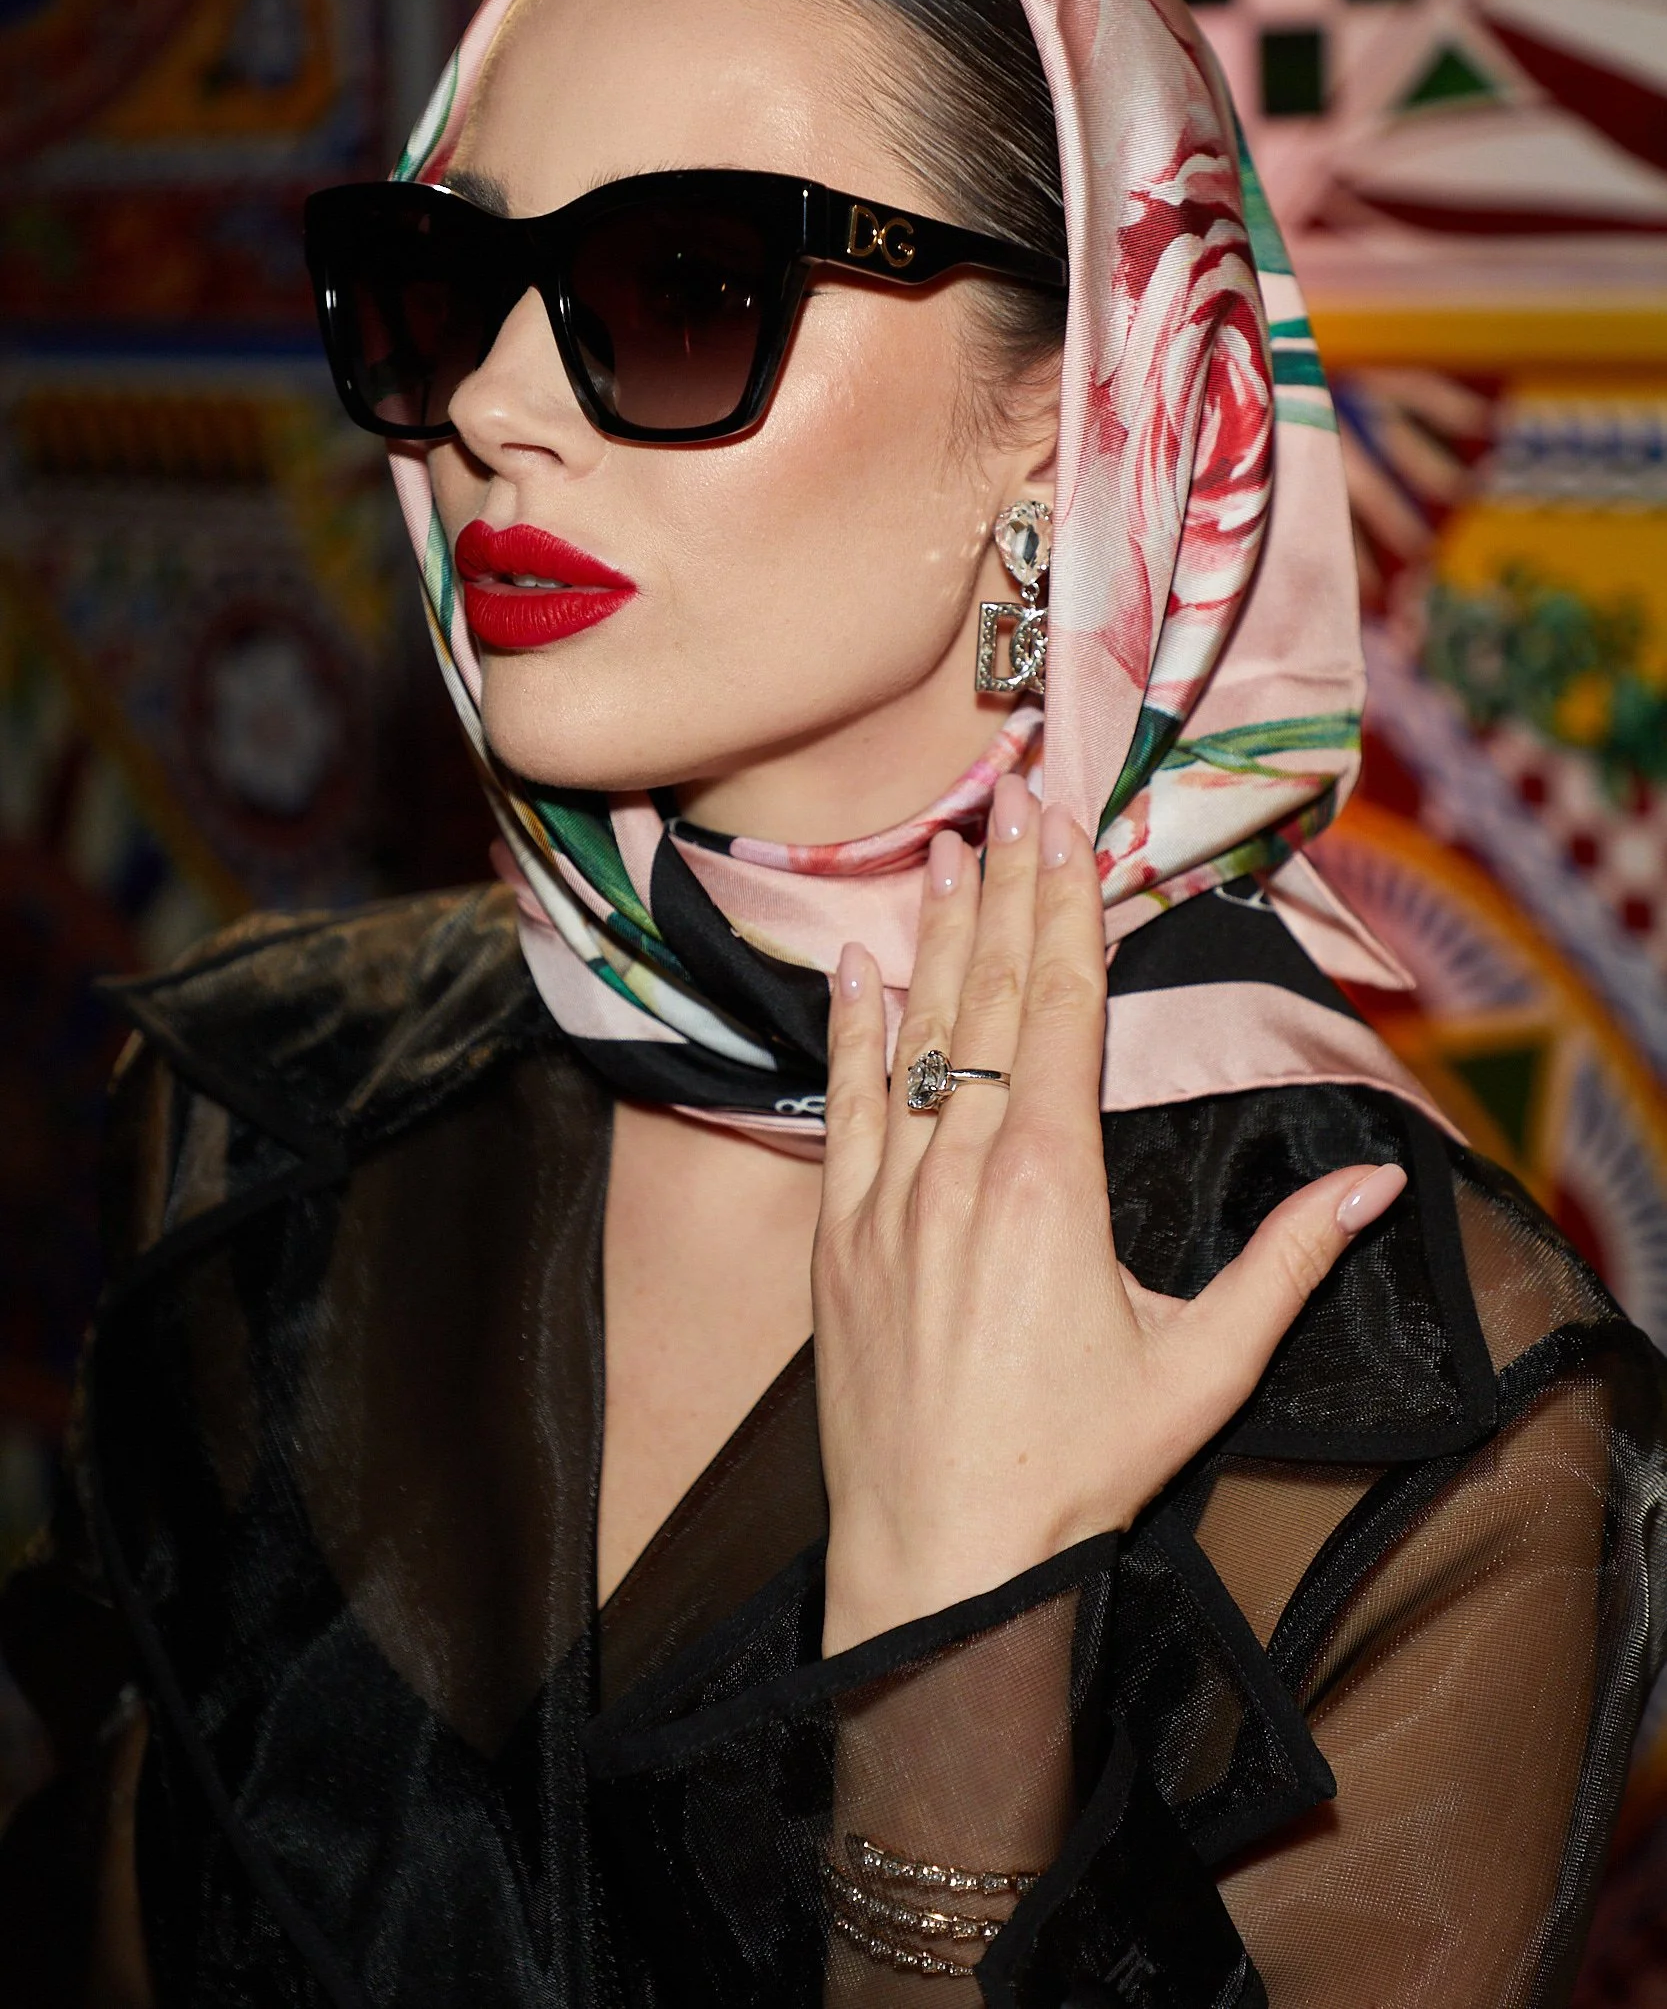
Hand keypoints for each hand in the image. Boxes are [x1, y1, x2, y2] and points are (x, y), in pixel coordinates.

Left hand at [813, 777, 1405, 1654]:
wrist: (938, 1565)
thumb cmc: (1075, 1472)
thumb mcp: (1203, 1368)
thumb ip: (1286, 1264)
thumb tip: (1374, 1185)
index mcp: (1052, 1184)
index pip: (1062, 1011)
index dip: (1064, 911)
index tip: (1064, 832)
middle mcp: (960, 1171)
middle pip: (988, 1000)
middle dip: (1002, 891)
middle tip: (1007, 800)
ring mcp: (886, 1201)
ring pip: (912, 1041)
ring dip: (930, 941)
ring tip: (940, 853)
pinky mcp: (837, 1243)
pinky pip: (839, 1112)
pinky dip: (847, 1036)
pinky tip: (853, 972)